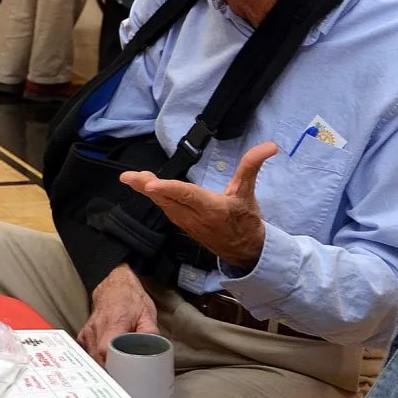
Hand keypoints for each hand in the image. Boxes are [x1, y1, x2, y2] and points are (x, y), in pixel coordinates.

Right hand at [77, 264, 157, 363]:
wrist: (115, 284)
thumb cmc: (132, 299)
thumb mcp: (147, 314)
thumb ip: (150, 333)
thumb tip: (153, 351)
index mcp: (114, 322)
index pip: (105, 351)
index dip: (113, 365)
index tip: (122, 373)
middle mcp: (97, 327)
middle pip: (98, 358)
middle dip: (110, 369)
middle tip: (123, 375)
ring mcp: (88, 331)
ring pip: (92, 357)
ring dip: (103, 364)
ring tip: (116, 366)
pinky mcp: (83, 334)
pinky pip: (87, 352)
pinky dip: (96, 358)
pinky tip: (106, 358)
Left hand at [122, 141, 275, 268]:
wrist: (246, 251)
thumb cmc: (246, 220)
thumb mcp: (248, 193)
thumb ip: (252, 166)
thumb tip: (270, 145)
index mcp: (211, 208)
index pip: (186, 195)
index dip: (167, 189)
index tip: (149, 184)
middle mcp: (194, 217)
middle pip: (166, 200)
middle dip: (146, 188)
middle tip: (128, 177)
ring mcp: (186, 223)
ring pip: (163, 206)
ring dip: (147, 192)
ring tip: (132, 179)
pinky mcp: (183, 225)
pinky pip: (166, 210)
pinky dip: (155, 198)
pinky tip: (146, 188)